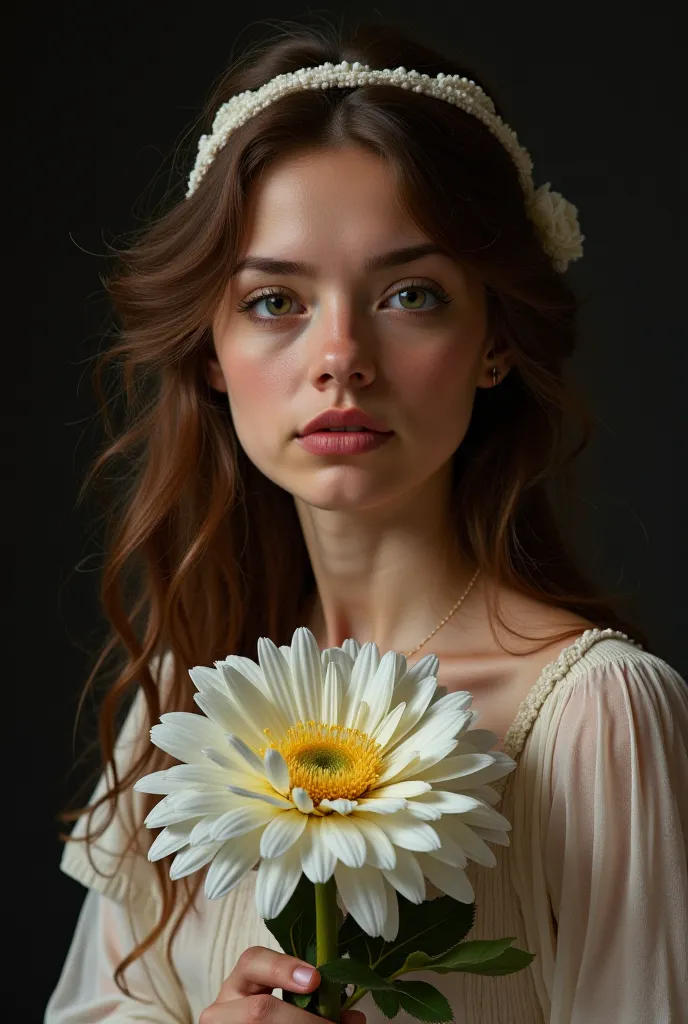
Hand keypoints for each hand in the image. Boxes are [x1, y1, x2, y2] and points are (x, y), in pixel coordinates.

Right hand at [199, 945, 365, 1023]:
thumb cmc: (274, 1016)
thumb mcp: (284, 1003)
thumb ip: (311, 999)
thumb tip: (355, 1018)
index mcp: (239, 985)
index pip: (252, 961)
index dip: (283, 968)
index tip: (315, 979)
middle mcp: (223, 1009)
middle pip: (260, 1009)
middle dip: (304, 1021)